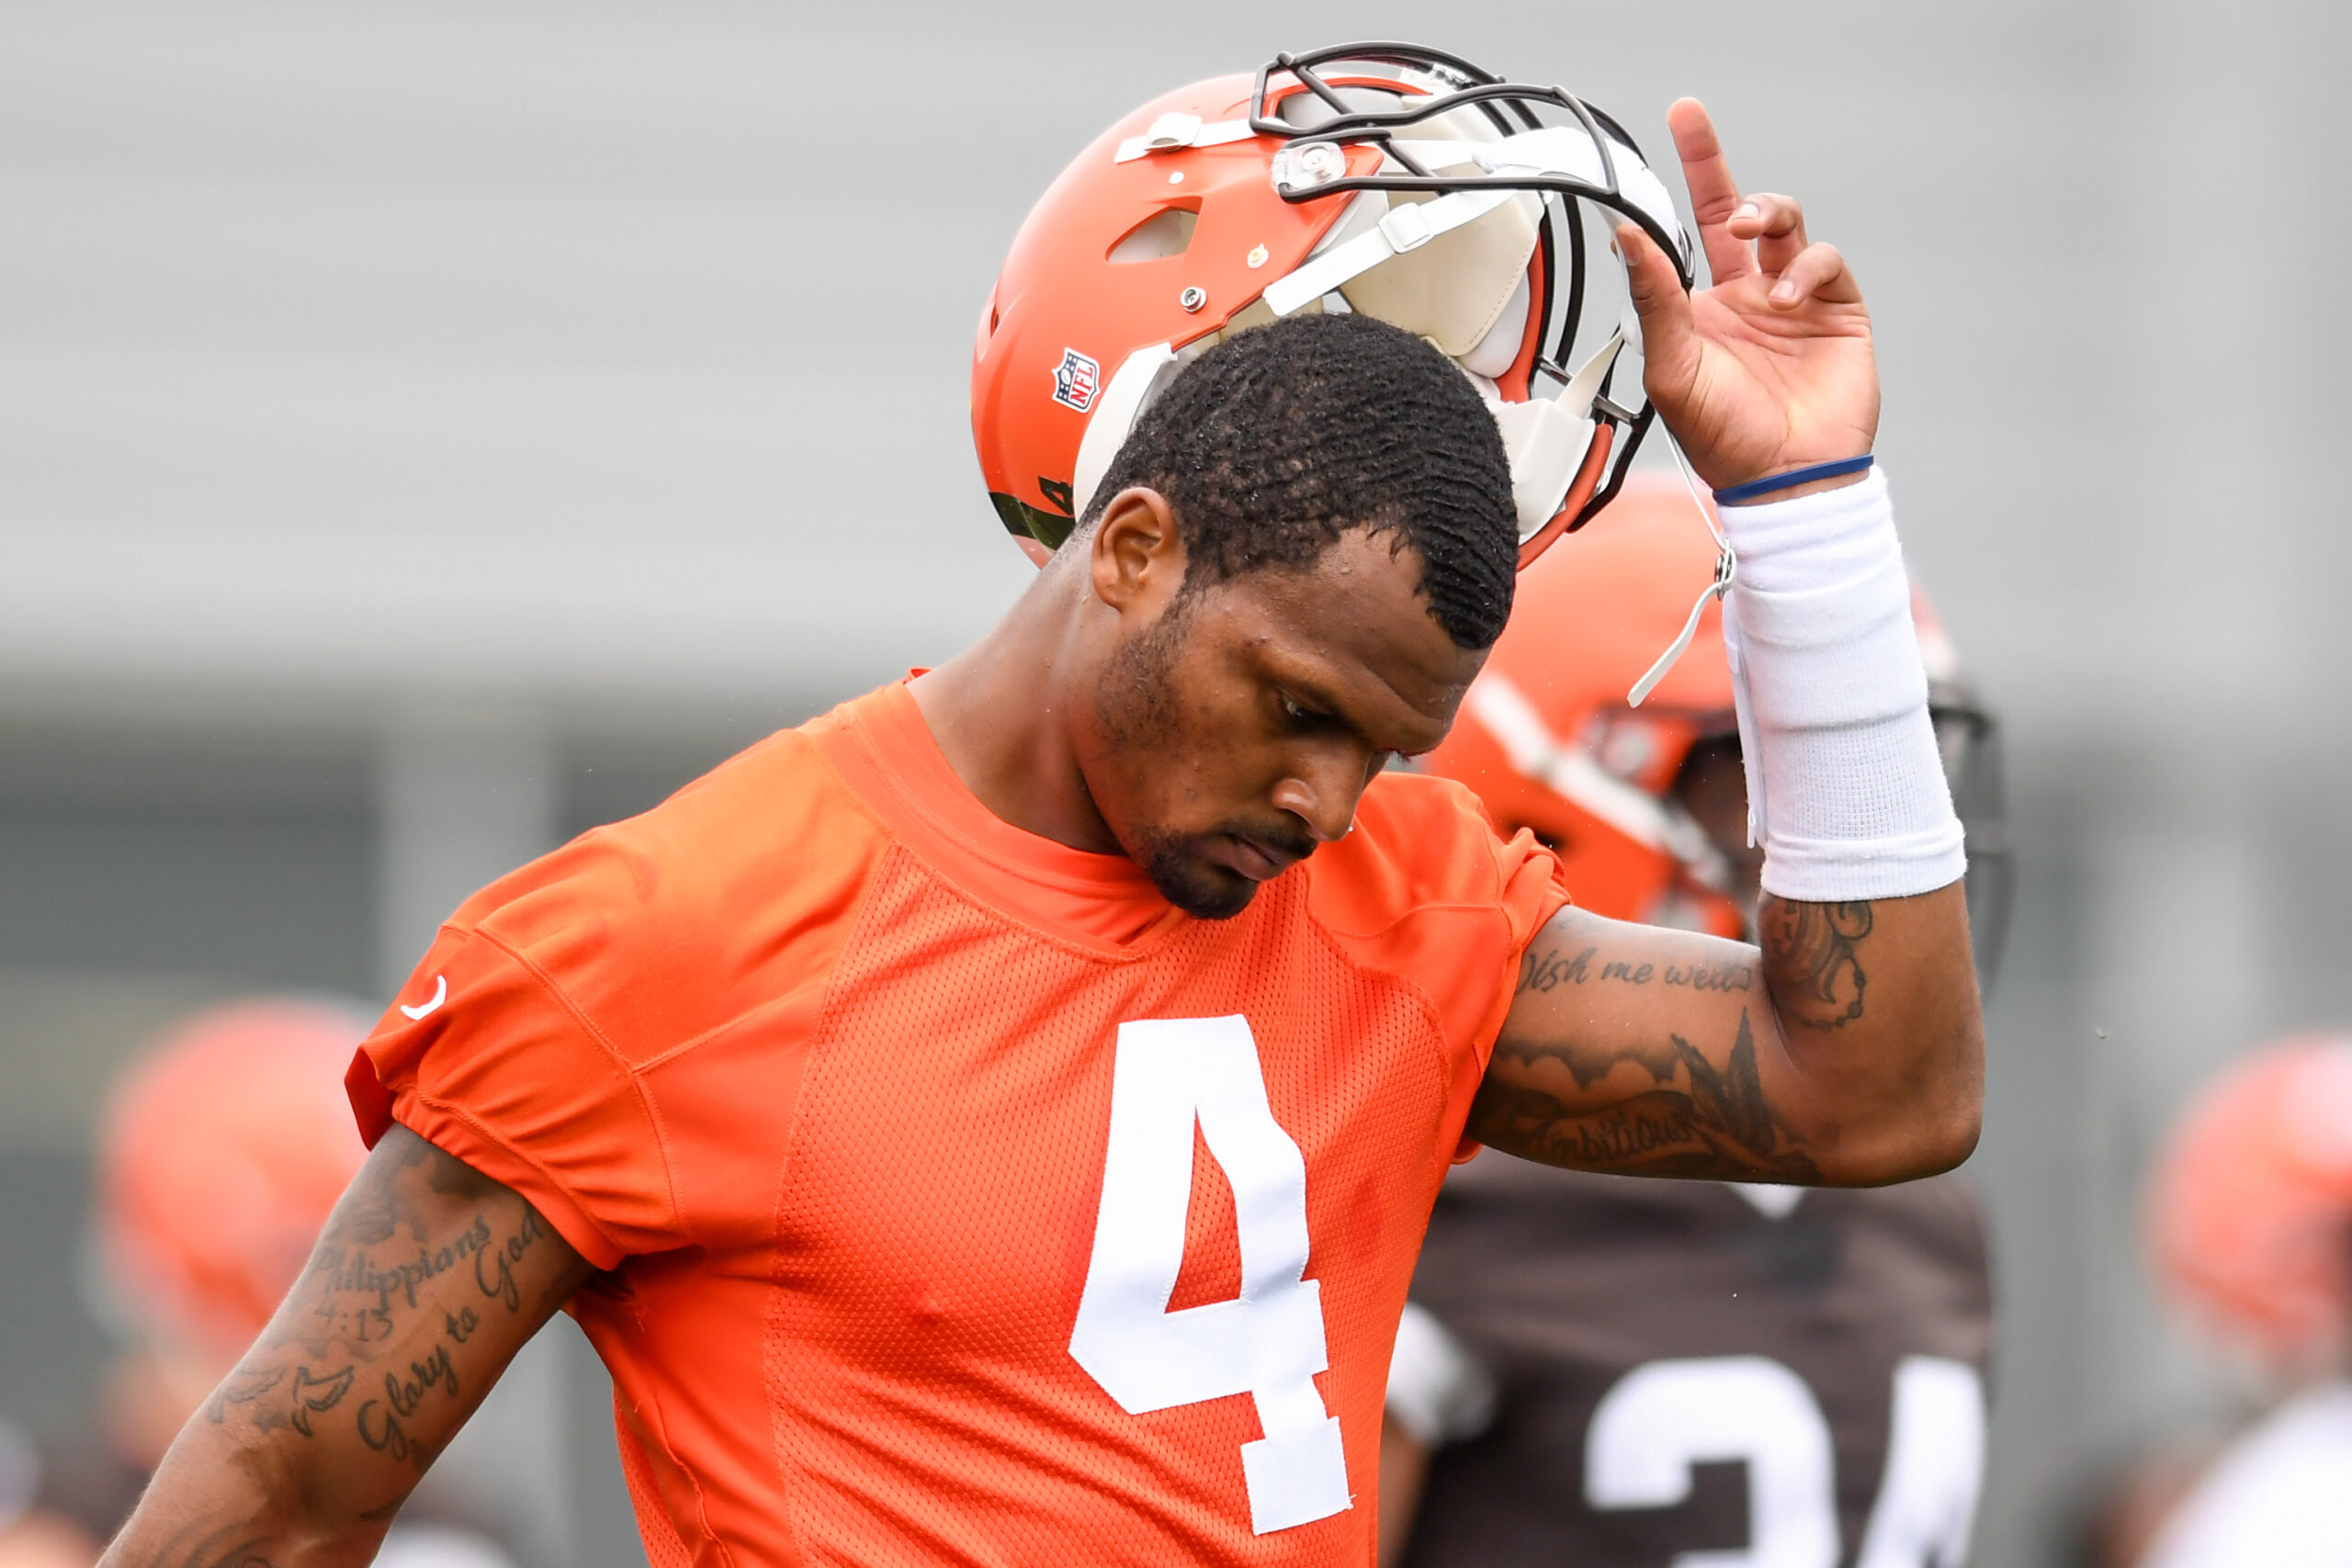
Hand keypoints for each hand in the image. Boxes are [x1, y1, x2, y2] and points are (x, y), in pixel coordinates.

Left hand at [1619, 99, 1878, 497]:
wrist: (1784, 480)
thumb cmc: (1723, 438)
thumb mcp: (1673, 366)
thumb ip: (1654, 297)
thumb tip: (1625, 237)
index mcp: (1702, 306)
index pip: (1690, 227)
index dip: (1691, 173)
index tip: (1681, 118)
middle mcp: (1747, 294)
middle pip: (1740, 209)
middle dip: (1717, 166)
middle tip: (1693, 128)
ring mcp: (1794, 299)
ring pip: (1786, 223)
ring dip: (1767, 214)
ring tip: (1752, 239)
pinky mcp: (1837, 310)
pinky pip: (1823, 260)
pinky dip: (1806, 267)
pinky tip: (1786, 298)